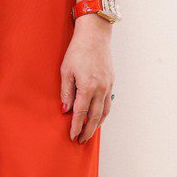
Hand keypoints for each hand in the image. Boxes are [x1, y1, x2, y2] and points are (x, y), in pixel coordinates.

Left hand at [60, 17, 114, 141]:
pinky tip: (98, 117)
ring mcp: (108, 85)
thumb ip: (66, 92)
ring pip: (104, 111)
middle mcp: (100, 89)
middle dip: (87, 130)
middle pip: (94, 116)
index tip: (72, 136)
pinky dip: (103, 113)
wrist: (95, 36)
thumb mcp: (65, 71)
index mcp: (87, 87)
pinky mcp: (111, 81)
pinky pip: (108, 103)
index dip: (75, 126)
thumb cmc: (77, 51)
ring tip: (89, 133)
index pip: (81, 113)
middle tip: (81, 140)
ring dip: (97, 125)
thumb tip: (65, 109)